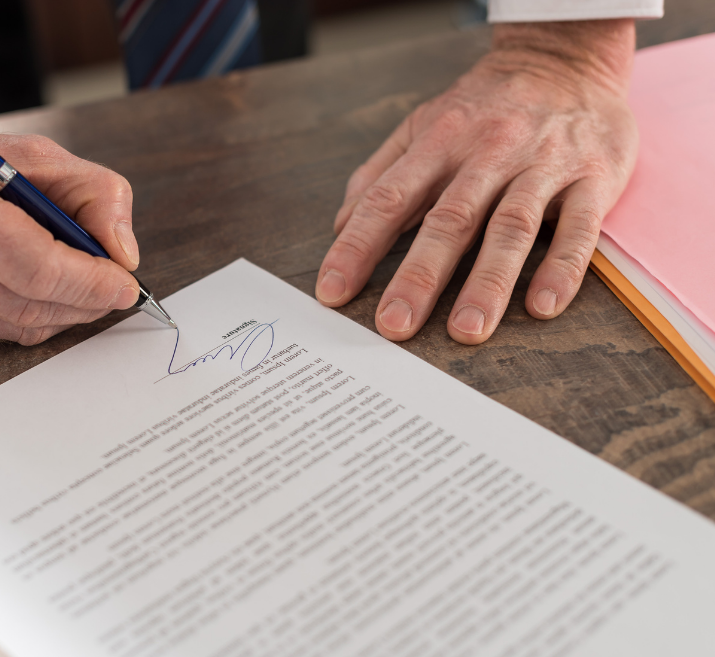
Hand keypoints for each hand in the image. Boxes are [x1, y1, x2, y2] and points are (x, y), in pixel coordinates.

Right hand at [0, 107, 139, 344]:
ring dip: (64, 313)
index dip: (89, 280)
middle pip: (29, 303)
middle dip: (85, 301)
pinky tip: (35, 291)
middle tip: (115, 290)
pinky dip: (30, 317)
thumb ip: (94, 193)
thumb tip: (124, 255)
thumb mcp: (31, 154)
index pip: (34, 264)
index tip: (125, 282)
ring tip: (82, 288)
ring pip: (18, 327)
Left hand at [317, 20, 638, 343]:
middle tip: (394, 324)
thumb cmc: (486, 105)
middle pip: (449, 219)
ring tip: (466, 330)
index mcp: (439, 142)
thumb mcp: (424, 124)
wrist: (567, 56)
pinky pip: (579, 228)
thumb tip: (341, 225)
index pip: (389, 198)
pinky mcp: (593, 178)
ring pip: (511, 227)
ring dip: (487, 283)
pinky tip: (541, 306)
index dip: (357, 246)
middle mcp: (488, 152)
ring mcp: (543, 165)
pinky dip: (561, 268)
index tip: (332, 290)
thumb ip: (381, 174)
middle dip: (419, 276)